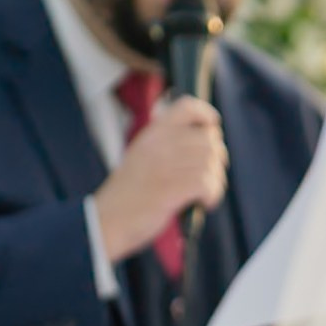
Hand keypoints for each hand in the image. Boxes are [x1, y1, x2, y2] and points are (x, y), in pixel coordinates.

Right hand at [93, 96, 226, 260]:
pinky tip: (204, 203)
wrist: (108, 220)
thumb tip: (210, 139)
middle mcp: (159, 144)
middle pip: (209, 138)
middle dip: (217, 157)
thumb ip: (169, 144)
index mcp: (152, 134)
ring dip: (216, 180)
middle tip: (209, 175)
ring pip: (211, 162)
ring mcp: (165, 166)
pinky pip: (207, 183)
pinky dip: (212, 195)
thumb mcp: (144, 156)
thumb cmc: (131, 192)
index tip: (212, 125)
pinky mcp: (171, 189)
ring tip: (206, 193)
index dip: (205, 113)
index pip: (186, 106)